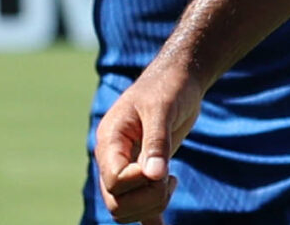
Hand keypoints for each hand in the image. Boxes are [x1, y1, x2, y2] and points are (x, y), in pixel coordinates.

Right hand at [92, 63, 200, 222]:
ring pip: (125, 208)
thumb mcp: (163, 108)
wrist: (179, 78)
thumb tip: (154, 176)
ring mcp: (126, 167)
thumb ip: (157, 142)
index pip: (114, 181)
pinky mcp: (144, 172)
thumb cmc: (169, 87)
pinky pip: (139, 204)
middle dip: (148, 198)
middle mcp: (113, 158)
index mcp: (110, 142)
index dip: (138, 182)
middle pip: (117, 202)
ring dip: (152, 204)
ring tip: (171, 180)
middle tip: (171, 177)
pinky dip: (149, 218)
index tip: (162, 168)